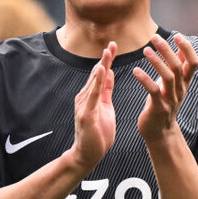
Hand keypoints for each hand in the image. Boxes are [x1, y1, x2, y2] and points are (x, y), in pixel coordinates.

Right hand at [69, 42, 116, 171]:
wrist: (87, 155)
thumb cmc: (97, 134)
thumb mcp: (105, 108)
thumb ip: (106, 91)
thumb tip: (109, 73)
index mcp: (91, 96)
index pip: (100, 74)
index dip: (107, 60)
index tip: (113, 46)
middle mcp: (85, 97)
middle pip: (97, 74)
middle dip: (105, 59)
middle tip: (112, 44)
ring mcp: (83, 105)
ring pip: (94, 82)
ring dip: (101, 66)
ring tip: (107, 53)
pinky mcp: (85, 113)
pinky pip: (93, 95)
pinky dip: (97, 82)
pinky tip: (102, 71)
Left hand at [133, 33, 197, 144]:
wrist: (160, 133)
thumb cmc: (164, 104)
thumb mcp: (174, 85)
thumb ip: (179, 68)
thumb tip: (182, 48)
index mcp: (184, 83)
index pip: (194, 62)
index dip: (188, 48)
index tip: (177, 35)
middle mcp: (180, 90)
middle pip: (179, 66)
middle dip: (167, 50)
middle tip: (154, 37)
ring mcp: (171, 99)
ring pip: (168, 77)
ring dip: (157, 62)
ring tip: (145, 50)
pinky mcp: (159, 107)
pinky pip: (153, 91)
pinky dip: (145, 79)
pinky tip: (136, 70)